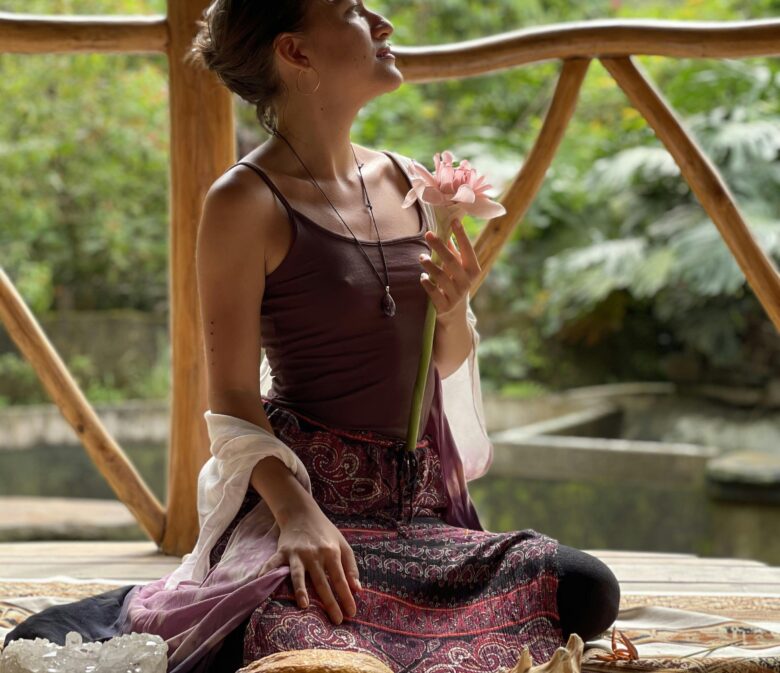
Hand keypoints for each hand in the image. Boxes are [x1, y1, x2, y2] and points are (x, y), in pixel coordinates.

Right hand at [259, 504, 360, 624]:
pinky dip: (266, 572)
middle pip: (322, 582)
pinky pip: (273, 564)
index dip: (346, 596)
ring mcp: (297, 553)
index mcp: (332, 552)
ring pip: (299, 574)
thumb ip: (351, 567)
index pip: (340, 579)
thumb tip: (358, 589)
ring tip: (304, 605)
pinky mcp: (283, 551)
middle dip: (330, 602)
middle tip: (336, 620)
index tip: (351, 613)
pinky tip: (261, 583)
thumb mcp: (343, 545)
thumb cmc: (325, 532)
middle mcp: (315, 554)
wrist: (302, 513)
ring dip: (301, 590)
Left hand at [419, 218, 481, 320]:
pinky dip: (427, 283)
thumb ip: (453, 251)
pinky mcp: (445, 306)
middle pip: (452, 261)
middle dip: (439, 246)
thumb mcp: (459, 268)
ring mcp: (456, 295)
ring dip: (429, 265)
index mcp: (473, 270)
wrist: (455, 314)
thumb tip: (446, 228)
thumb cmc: (456, 284)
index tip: (454, 220)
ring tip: (421, 257)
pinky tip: (422, 277)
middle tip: (428, 234)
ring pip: (441, 276)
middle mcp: (467, 282)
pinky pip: (434, 292)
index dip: (462, 235)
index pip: (468, 250)